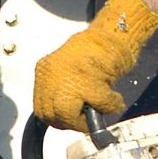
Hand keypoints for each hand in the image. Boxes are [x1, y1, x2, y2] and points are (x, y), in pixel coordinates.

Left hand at [33, 0, 157, 130]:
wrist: (112, 36)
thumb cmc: (94, 53)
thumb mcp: (68, 72)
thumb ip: (62, 91)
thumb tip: (67, 117)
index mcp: (45, 71)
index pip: (41, 108)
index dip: (57, 119)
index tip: (70, 121)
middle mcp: (53, 74)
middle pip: (51, 114)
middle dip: (70, 122)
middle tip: (85, 120)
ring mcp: (69, 77)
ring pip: (67, 113)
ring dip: (85, 119)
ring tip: (99, 108)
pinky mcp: (89, 79)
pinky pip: (98, 103)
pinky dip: (110, 105)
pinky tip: (115, 99)